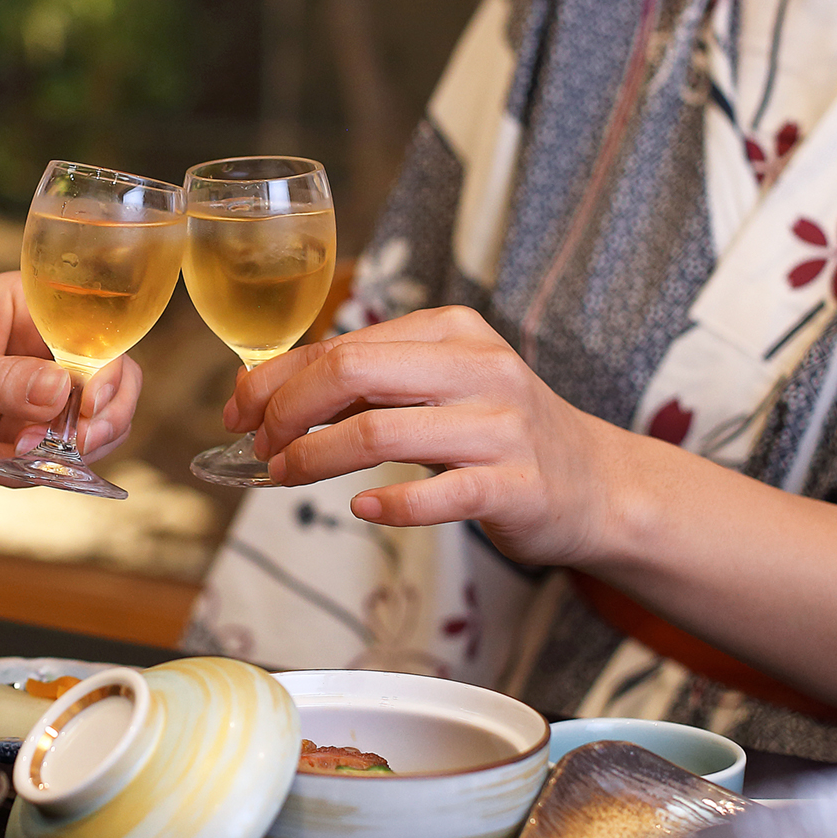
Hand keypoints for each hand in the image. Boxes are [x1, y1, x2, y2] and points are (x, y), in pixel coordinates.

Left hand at [0, 272, 140, 549]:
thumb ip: (4, 381)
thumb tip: (63, 391)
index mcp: (27, 309)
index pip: (95, 331)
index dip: (106, 367)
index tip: (89, 404)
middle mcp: (41, 352)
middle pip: (109, 383)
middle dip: (98, 420)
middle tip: (72, 444)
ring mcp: (36, 401)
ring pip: (93, 430)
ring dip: (62, 452)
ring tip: (10, 457)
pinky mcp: (25, 444)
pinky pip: (58, 464)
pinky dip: (31, 473)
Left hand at [226, 305, 623, 568]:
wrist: (596, 484)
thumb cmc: (496, 432)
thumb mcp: (437, 387)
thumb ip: (363, 383)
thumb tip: (261, 391)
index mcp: (452, 331)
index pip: (341, 345)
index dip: (277, 380)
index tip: (239, 411)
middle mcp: (479, 369)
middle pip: (352, 372)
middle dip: (287, 410)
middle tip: (260, 446)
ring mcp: (500, 427)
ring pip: (381, 432)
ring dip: (314, 458)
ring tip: (284, 477)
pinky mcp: (516, 486)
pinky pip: (438, 495)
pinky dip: (388, 503)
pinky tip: (361, 506)